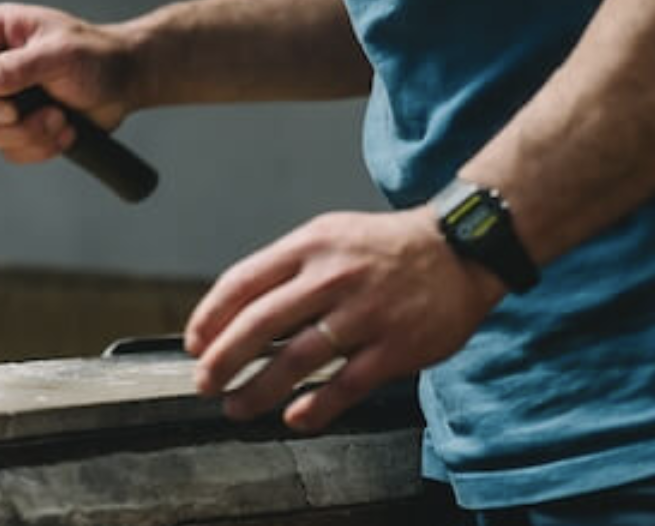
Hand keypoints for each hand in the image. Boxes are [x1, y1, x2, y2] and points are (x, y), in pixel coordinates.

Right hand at [0, 2, 140, 164]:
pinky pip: (9, 151)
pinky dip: (38, 148)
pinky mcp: (20, 127)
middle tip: (16, 112)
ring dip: (24, 133)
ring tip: (59, 119)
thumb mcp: (60, 53)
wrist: (128, 83)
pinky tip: (66, 132)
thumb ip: (19, 66)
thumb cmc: (96, 55)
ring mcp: (3, 99)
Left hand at [183, 208, 503, 432]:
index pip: (242, 282)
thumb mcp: (328, 236)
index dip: (210, 317)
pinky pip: (346, 384)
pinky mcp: (395, 348)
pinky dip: (316, 406)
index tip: (195, 343)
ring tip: (237, 407)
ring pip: (297, 359)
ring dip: (259, 389)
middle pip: (261, 323)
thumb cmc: (384, 248)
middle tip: (205, 382)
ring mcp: (364, 314)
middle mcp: (332, 277)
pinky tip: (294, 418)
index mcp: (309, 246)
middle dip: (224, 358)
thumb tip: (237, 311)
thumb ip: (285, 269)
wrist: (459, 250)